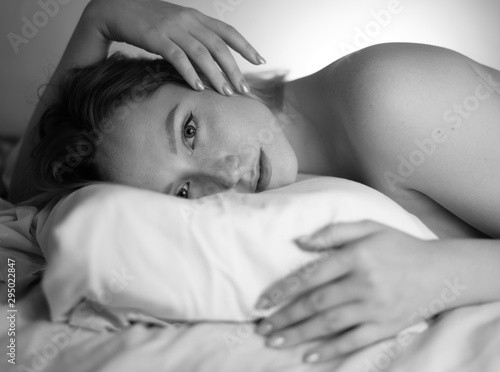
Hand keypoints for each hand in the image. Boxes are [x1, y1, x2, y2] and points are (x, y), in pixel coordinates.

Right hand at [85, 0, 263, 94]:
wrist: (115, 8)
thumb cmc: (147, 20)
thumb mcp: (177, 23)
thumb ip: (194, 37)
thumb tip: (211, 61)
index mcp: (195, 16)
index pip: (227, 31)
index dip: (245, 46)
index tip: (260, 60)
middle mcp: (188, 20)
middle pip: (219, 46)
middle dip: (233, 69)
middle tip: (243, 89)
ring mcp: (172, 28)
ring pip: (202, 53)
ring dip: (216, 75)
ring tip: (225, 93)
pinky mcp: (156, 38)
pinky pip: (178, 57)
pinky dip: (190, 73)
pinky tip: (198, 87)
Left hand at [254, 221, 448, 362]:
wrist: (441, 272)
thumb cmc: (399, 246)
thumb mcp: (369, 228)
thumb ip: (334, 232)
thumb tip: (299, 241)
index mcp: (355, 257)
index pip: (310, 275)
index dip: (283, 290)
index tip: (261, 302)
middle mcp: (363, 283)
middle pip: (315, 303)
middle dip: (285, 317)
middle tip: (262, 328)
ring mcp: (374, 308)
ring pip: (329, 324)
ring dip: (299, 334)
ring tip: (275, 341)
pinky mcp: (385, 326)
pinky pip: (353, 341)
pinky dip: (330, 350)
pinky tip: (309, 356)